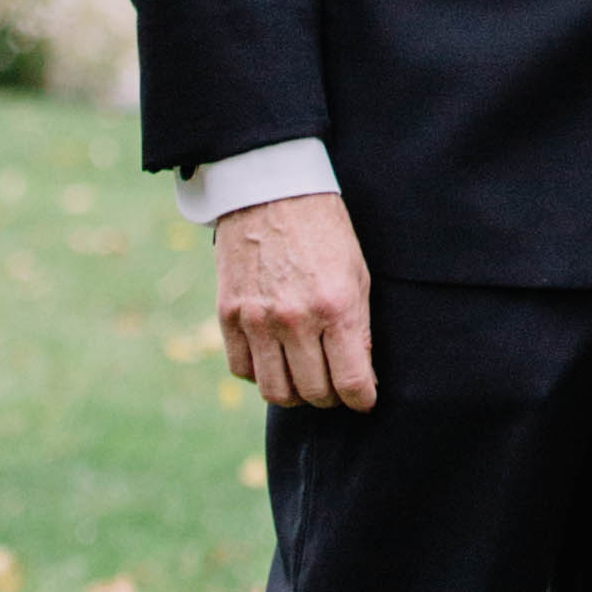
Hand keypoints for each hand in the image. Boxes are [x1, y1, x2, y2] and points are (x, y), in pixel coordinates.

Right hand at [213, 187, 376, 408]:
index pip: (351, 382)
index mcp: (335, 306)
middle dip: (331, 398)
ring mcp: (256, 319)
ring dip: (295, 394)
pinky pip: (242, 369)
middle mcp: (294, 319)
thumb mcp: (357, 274)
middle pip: (313, 393)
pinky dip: (261, 374)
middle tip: (336, 386)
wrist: (271, 191)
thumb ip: (359, 328)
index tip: (364, 399)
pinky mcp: (228, 314)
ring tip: (305, 378)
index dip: (362, 399)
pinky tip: (275, 358)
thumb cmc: (324, 231)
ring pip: (275, 392)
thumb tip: (361, 377)